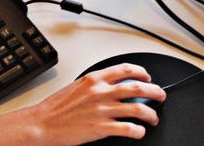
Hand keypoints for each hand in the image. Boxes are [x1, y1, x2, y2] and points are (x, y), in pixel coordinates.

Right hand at [26, 63, 165, 142]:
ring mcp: (103, 110)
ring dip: (151, 114)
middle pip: (138, 87)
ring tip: (153, 118)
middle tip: (161, 95)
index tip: (147, 76)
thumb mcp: (75, 87)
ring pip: (138, 108)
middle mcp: (101, 92)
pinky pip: (129, 129)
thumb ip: (93, 85)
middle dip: (155, 91)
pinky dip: (138, 131)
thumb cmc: (55, 108)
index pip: (125, 70)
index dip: (141, 72)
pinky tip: (139, 132)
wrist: (42, 123)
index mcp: (94, 79)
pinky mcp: (102, 128)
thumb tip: (108, 86)